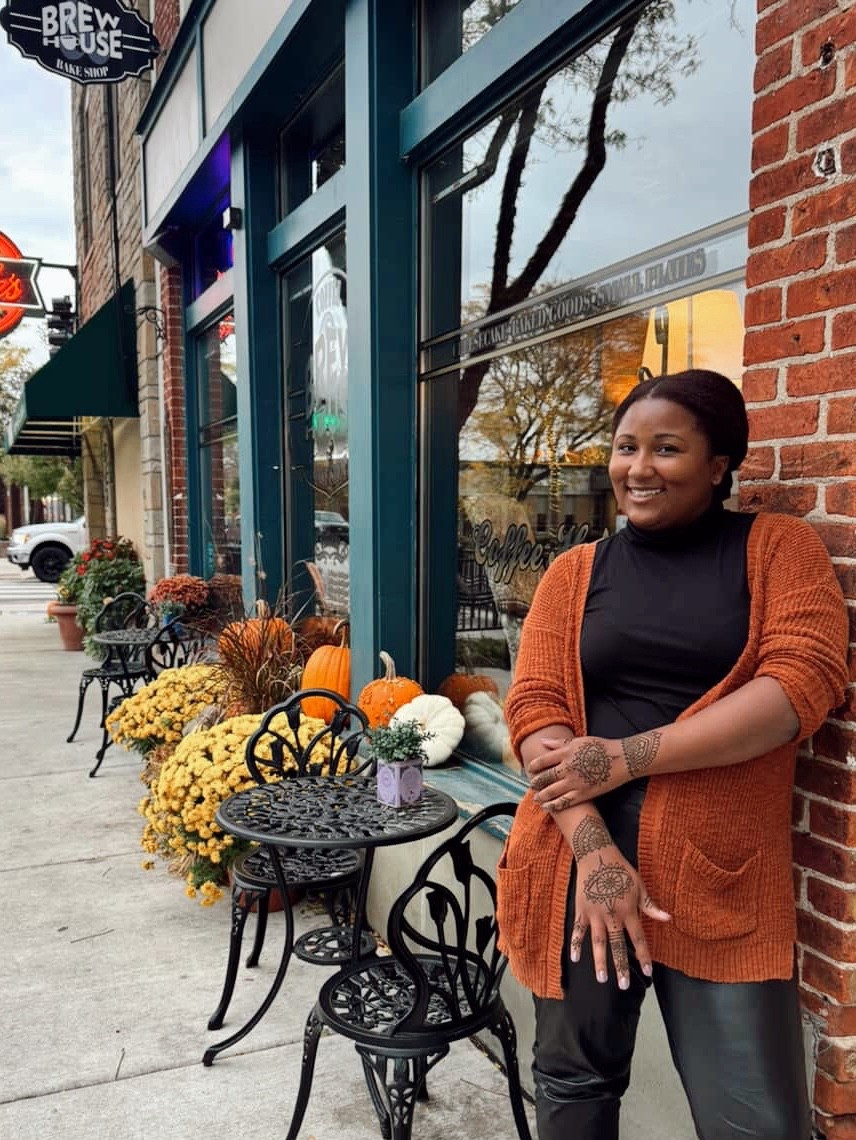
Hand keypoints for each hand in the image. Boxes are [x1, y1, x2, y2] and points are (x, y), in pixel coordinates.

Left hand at [529, 735, 625, 809]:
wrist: (621, 760)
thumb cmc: (601, 747)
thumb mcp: (579, 741)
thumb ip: (559, 743)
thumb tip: (542, 741)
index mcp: (566, 753)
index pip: (543, 761)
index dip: (534, 766)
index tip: (529, 769)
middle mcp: (568, 768)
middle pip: (545, 777)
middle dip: (536, 783)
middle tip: (531, 785)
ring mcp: (575, 782)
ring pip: (552, 792)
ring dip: (541, 796)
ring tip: (536, 798)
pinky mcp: (584, 794)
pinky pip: (565, 802)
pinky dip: (554, 805)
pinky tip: (547, 807)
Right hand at [571, 843, 669, 988]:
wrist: (596, 855)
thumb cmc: (621, 870)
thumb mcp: (639, 885)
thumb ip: (651, 906)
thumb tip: (668, 918)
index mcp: (628, 910)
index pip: (638, 938)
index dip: (644, 956)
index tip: (648, 972)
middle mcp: (612, 915)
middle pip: (617, 944)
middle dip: (621, 966)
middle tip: (624, 986)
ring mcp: (595, 913)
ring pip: (598, 941)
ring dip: (600, 961)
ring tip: (601, 979)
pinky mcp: (581, 909)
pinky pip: (578, 930)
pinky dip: (576, 944)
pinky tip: (575, 958)